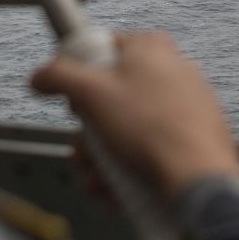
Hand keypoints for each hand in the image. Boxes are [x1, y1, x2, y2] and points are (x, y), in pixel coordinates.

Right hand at [31, 31, 238, 200]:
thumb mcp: (91, 93)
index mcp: (152, 48)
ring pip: (127, 131)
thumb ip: (58, 76)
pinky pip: (151, 151)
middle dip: (90, 135)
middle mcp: (173, 72)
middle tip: (87, 150)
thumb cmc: (151, 130)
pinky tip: (119, 190)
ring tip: (100, 179)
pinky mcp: (193, 139)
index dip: (80, 77)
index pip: (102, 49)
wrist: (199, 179)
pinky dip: (130, 171)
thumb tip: (39, 76)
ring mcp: (186, 107)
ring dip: (104, 160)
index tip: (74, 102)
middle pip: (111, 99)